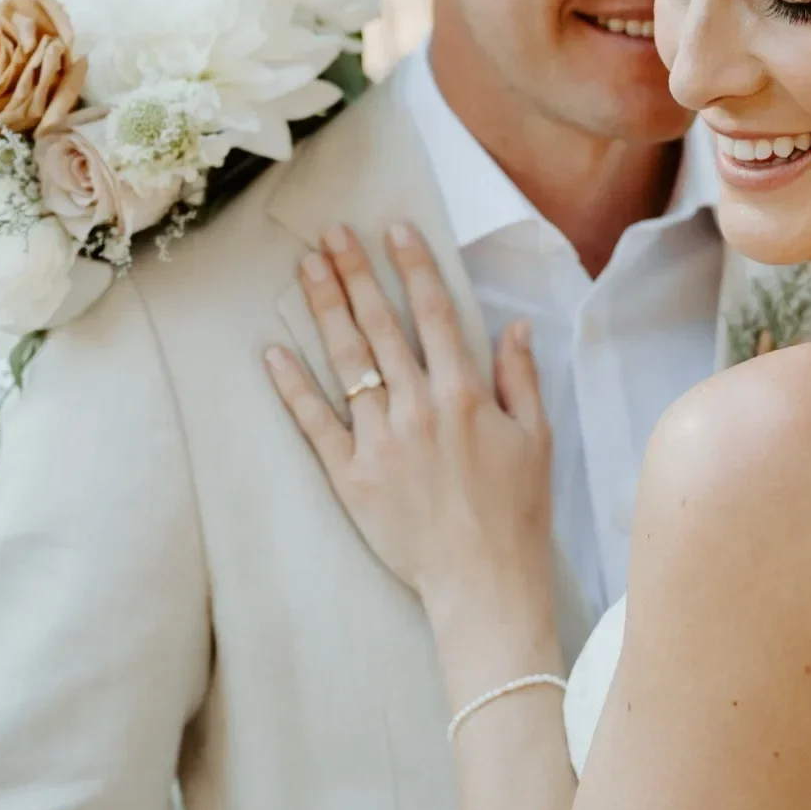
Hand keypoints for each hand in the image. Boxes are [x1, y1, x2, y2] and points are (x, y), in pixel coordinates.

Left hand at [266, 223, 553, 620]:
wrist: (483, 580)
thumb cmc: (517, 511)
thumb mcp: (537, 439)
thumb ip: (521, 379)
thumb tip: (515, 326)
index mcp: (466, 395)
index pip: (436, 314)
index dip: (413, 267)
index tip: (393, 229)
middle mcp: (419, 408)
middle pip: (382, 328)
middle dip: (356, 274)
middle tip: (332, 234)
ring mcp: (380, 441)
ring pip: (347, 363)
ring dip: (326, 312)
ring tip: (306, 270)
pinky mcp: (351, 476)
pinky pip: (315, 424)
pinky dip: (293, 388)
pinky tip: (273, 353)